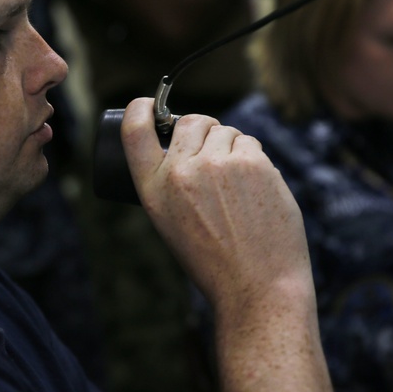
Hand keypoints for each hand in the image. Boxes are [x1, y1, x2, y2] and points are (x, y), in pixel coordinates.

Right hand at [121, 98, 349, 391]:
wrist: (257, 287)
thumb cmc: (215, 263)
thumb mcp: (172, 225)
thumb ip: (173, 185)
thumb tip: (192, 146)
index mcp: (153, 190)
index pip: (135, 131)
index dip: (140, 109)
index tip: (147, 104)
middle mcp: (182, 171)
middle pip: (191, 121)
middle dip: (202, 128)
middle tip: (212, 152)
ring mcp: (218, 164)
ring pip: (225, 131)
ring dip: (230, 145)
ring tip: (236, 184)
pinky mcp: (253, 163)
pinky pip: (250, 143)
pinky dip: (253, 158)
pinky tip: (256, 188)